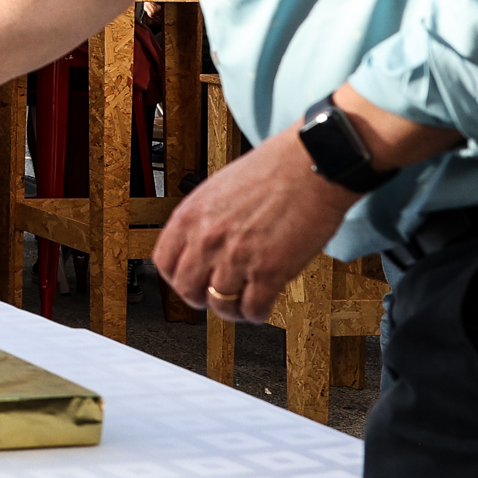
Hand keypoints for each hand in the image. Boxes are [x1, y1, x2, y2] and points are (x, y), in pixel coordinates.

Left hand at [150, 131, 356, 322]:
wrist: (313, 162)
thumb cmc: (273, 169)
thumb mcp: (218, 189)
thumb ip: (204, 220)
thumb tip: (198, 246)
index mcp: (190, 216)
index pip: (164, 262)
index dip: (177, 276)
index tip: (190, 280)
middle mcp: (208, 239)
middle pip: (187, 289)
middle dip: (201, 297)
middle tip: (215, 295)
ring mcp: (237, 258)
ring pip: (220, 305)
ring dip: (232, 309)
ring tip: (243, 302)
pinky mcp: (270, 272)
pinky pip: (253, 310)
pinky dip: (257, 314)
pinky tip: (263, 305)